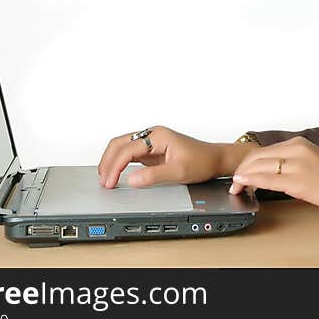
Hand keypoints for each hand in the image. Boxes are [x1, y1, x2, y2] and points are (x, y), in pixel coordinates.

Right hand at [97, 125, 222, 187]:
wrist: (215, 160)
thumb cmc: (202, 161)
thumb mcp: (179, 172)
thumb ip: (154, 176)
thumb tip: (131, 180)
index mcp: (158, 136)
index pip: (127, 149)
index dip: (115, 167)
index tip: (109, 182)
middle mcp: (152, 135)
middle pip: (119, 144)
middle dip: (108, 162)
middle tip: (103, 181)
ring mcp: (151, 142)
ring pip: (122, 147)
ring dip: (111, 161)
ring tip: (105, 179)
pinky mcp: (152, 151)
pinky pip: (129, 154)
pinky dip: (119, 163)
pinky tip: (115, 174)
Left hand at [227, 136, 318, 216]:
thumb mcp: (313, 161)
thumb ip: (293, 162)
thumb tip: (273, 171)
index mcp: (300, 143)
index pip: (265, 150)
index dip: (248, 162)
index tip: (242, 172)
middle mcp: (297, 149)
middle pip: (258, 156)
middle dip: (242, 168)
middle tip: (234, 182)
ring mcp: (297, 165)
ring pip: (260, 166)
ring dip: (243, 176)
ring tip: (236, 187)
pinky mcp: (299, 182)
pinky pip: (268, 179)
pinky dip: (252, 181)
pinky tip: (244, 184)